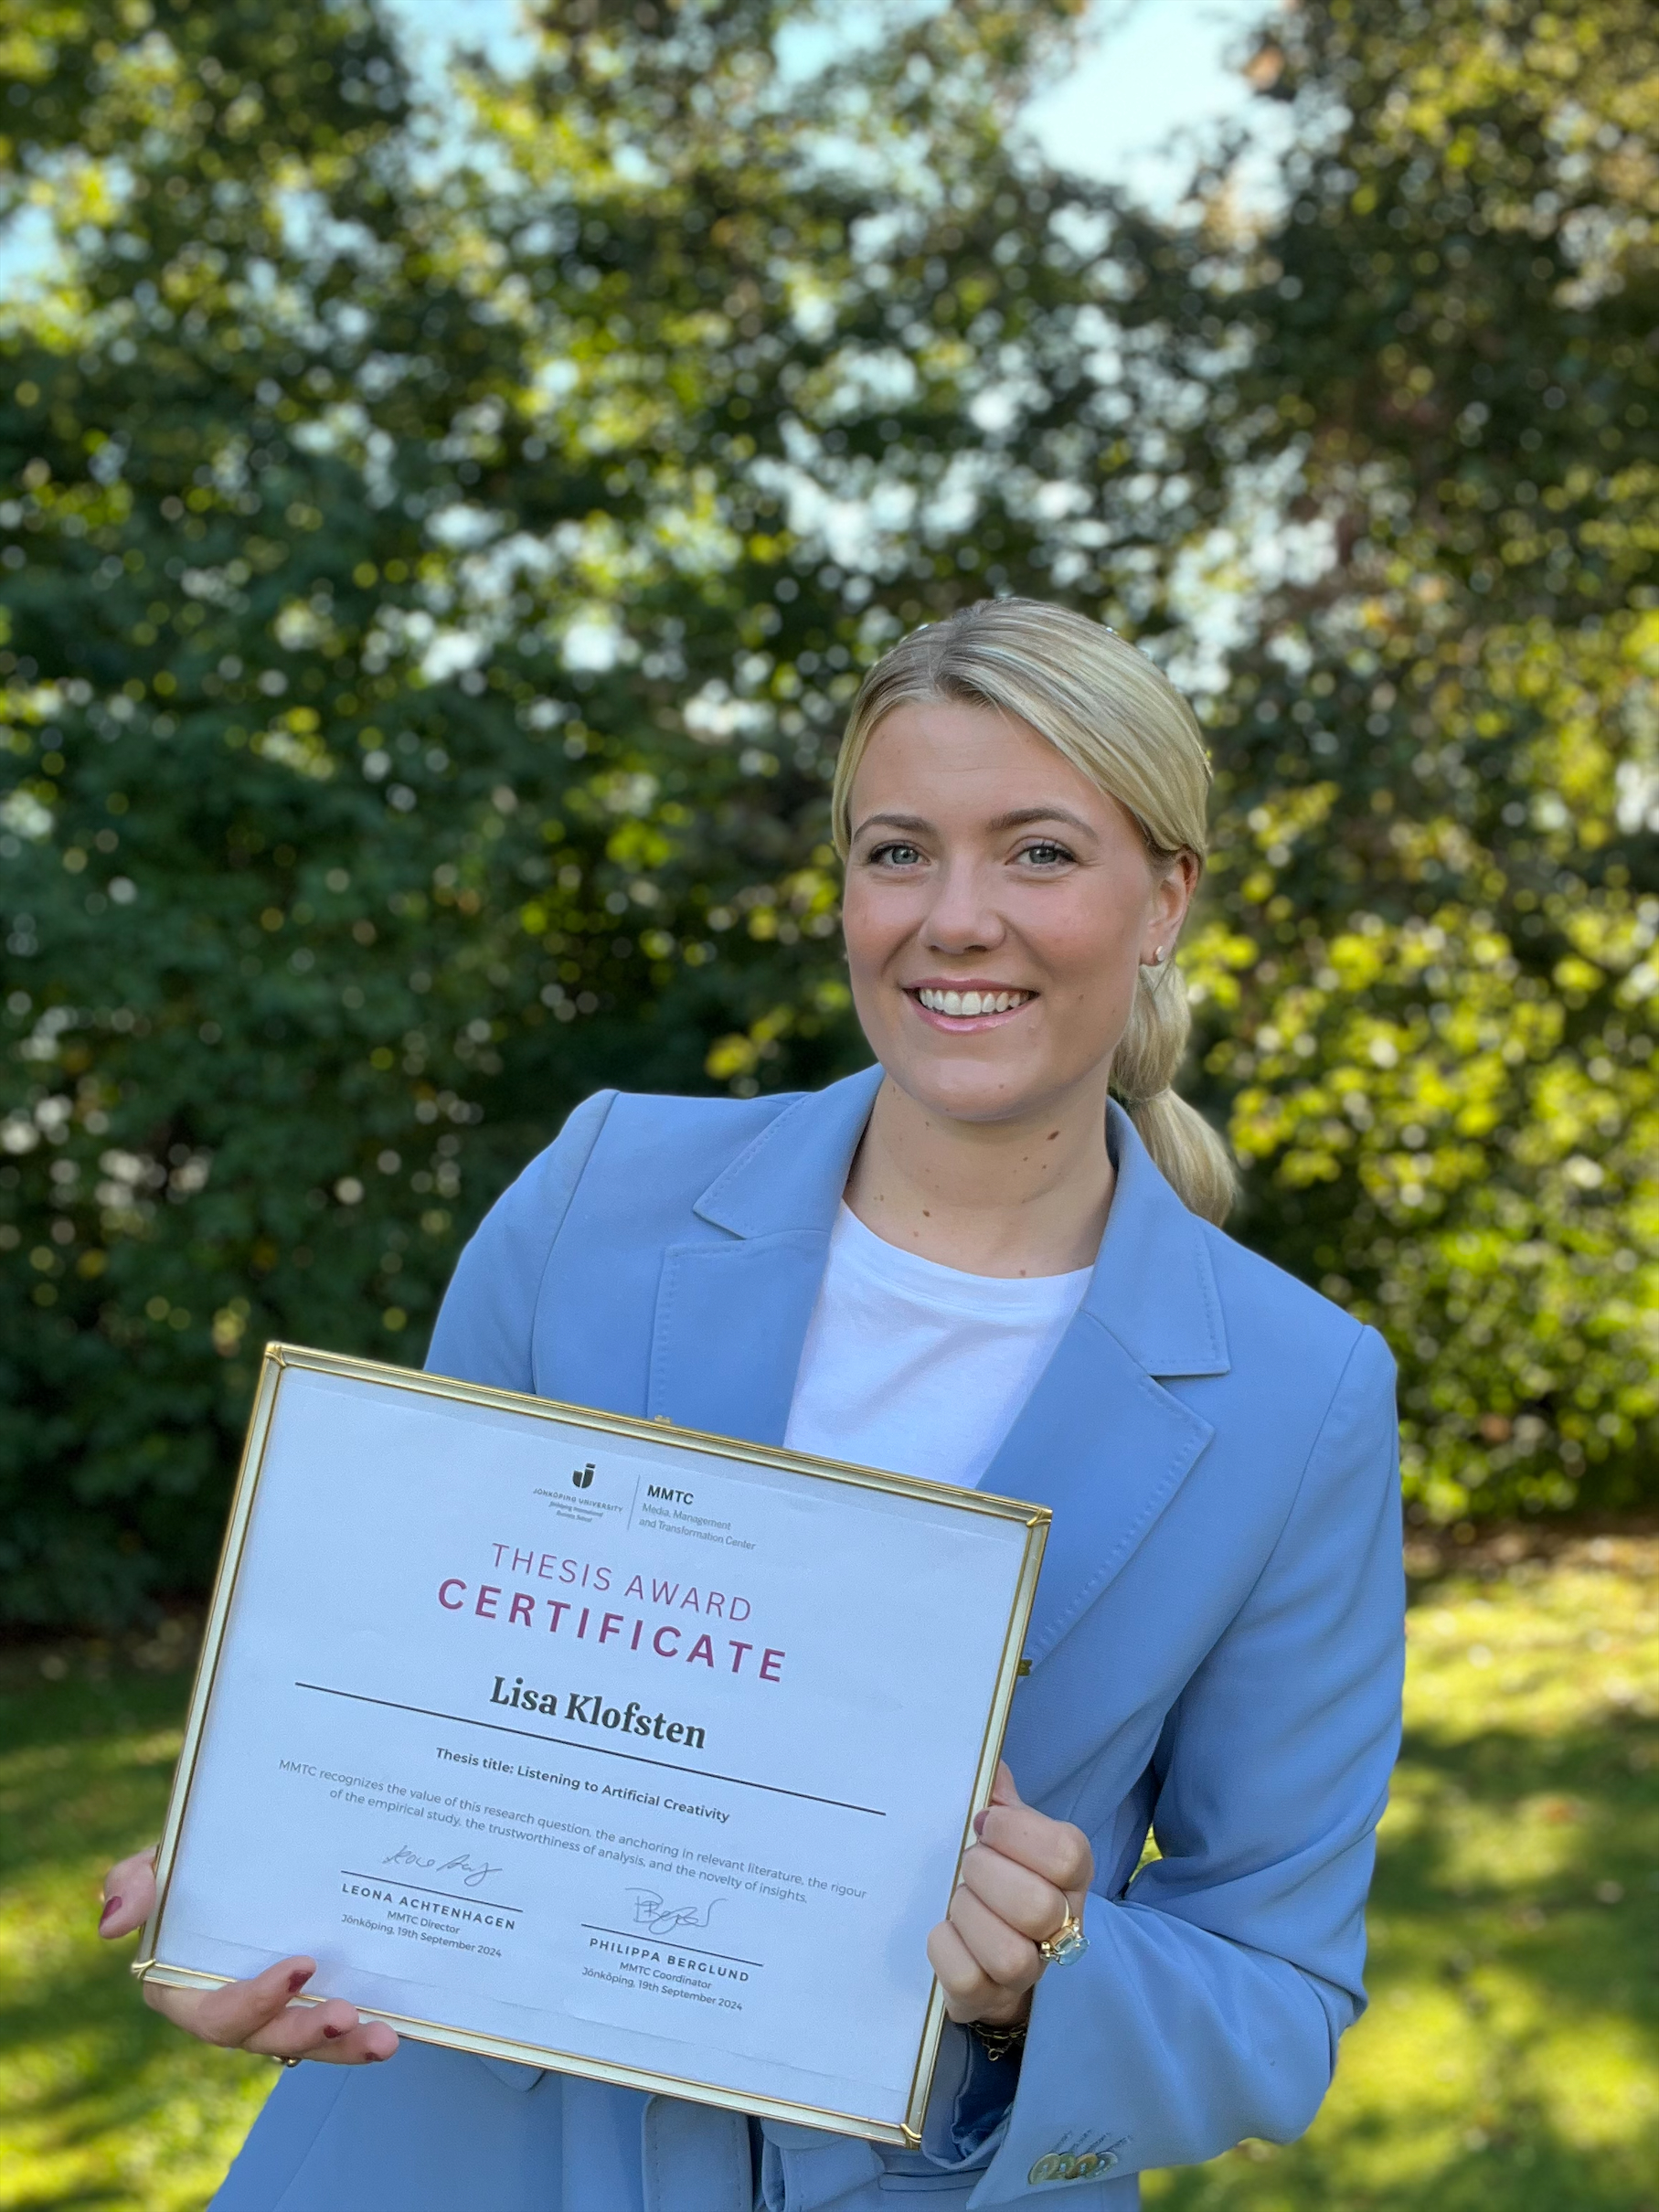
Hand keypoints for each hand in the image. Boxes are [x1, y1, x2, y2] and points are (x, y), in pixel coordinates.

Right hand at [98, 1846, 398, 2064]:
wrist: (238, 1852)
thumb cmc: (192, 1862)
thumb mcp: (159, 1862)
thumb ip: (134, 1883)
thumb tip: (113, 1923)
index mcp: (186, 1989)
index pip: (217, 2013)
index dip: (255, 2000)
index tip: (301, 1965)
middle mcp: (232, 2009)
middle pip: (268, 2039)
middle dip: (307, 2032)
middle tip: (346, 2015)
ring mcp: (275, 2010)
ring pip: (307, 2044)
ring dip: (345, 2048)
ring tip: (385, 2039)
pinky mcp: (310, 2000)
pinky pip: (334, 2030)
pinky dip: (361, 2034)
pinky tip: (396, 2028)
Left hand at [927, 1764, 1092, 2026]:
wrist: (986, 1950)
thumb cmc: (997, 1876)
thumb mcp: (1002, 1833)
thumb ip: (999, 1799)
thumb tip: (988, 1764)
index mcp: (1069, 1875)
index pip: (1067, 1854)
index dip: (1017, 1833)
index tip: (982, 1823)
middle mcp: (1060, 1926)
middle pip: (1038, 1908)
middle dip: (986, 1875)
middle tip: (967, 1864)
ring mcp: (1028, 1971)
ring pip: (1010, 1955)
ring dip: (969, 1916)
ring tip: (957, 1900)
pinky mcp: (989, 1999)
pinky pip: (967, 1978)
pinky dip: (945, 1947)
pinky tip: (943, 1929)